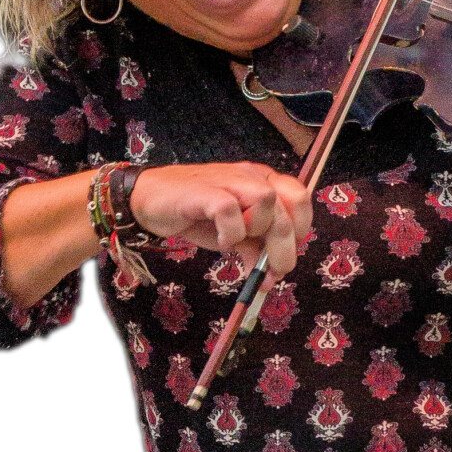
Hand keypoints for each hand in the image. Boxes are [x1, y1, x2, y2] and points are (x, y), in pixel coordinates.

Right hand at [130, 162, 312, 277]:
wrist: (150, 200)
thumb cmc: (196, 214)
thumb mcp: (234, 234)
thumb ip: (255, 248)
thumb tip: (272, 274)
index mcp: (262, 182)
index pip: (300, 199)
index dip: (300, 231)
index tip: (284, 257)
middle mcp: (250, 177)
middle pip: (286, 208)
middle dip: (284, 248)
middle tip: (270, 273)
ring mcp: (228, 181)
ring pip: (266, 201)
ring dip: (256, 232)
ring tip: (234, 244)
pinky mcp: (204, 191)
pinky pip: (230, 209)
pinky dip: (230, 232)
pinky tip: (220, 242)